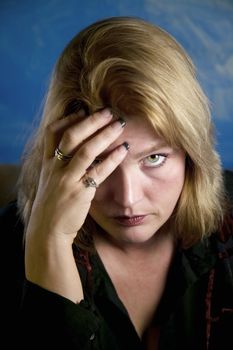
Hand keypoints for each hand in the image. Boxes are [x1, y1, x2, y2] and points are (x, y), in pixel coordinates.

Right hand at [24, 108, 127, 300]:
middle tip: (108, 112)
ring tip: (120, 124)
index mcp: (47, 163)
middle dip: (91, 121)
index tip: (82, 110)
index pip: (52, 133)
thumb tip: (77, 151)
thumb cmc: (52, 206)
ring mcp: (67, 180)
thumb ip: (60, 165)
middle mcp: (55, 168)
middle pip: (71, 136)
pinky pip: (99, 171)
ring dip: (105, 134)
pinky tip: (124, 149)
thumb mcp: (50, 182)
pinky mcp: (80, 192)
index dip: (67, 119)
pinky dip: (112, 158)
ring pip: (86, 150)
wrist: (46, 231)